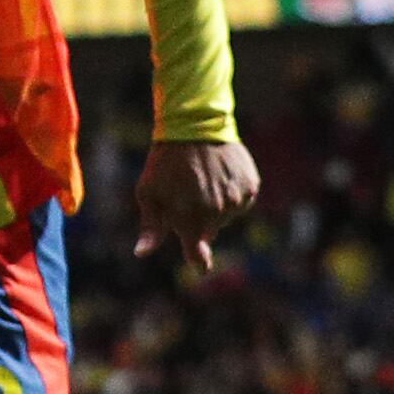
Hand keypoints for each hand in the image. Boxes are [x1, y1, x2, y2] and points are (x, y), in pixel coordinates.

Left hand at [133, 137, 258, 269]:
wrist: (195, 126)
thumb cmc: (165, 162)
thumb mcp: (149, 192)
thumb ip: (150, 227)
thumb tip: (141, 254)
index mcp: (192, 216)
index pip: (198, 252)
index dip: (199, 260)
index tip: (201, 267)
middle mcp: (219, 211)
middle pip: (210, 231)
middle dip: (197, 220)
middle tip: (186, 194)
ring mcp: (238, 199)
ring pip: (226, 216)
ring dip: (215, 207)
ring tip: (202, 181)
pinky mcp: (251, 186)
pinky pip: (241, 201)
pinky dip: (230, 194)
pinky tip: (218, 176)